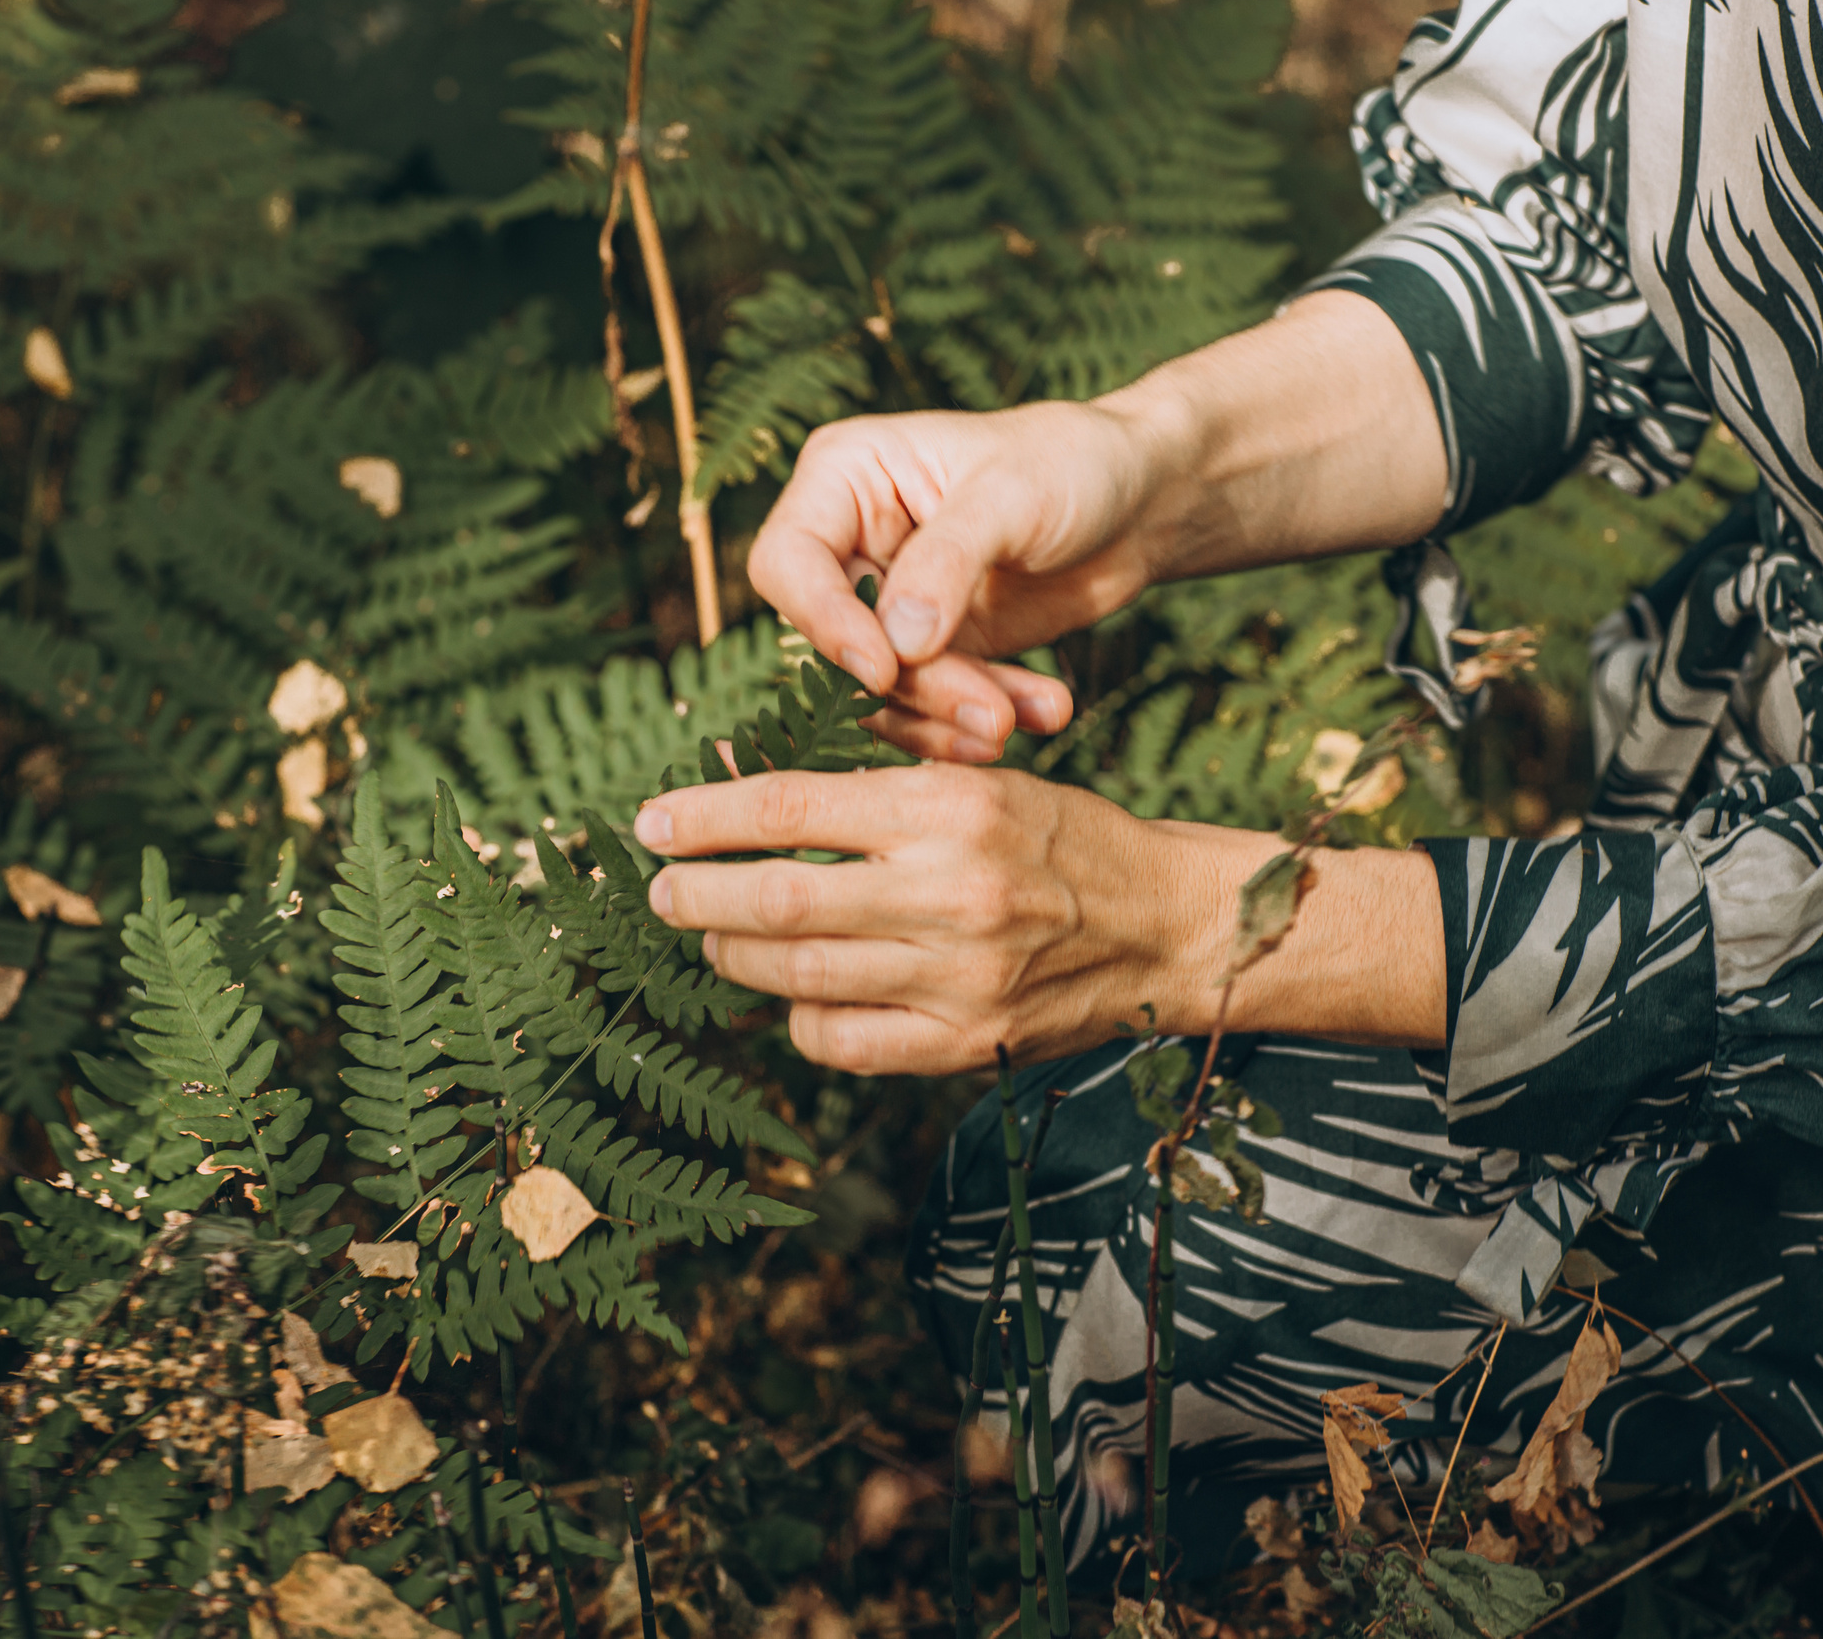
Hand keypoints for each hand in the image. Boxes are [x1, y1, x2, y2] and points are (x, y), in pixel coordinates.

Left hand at [635, 767, 1450, 1072]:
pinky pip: (839, 1039)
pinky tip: (793, 990)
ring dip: (733, 954)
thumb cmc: (1063, 840)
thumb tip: (742, 779)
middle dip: (698, 895)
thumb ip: (873, 786)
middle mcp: (951, 892)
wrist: (1168, 926)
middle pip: (778, 898)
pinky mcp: (962, 1041)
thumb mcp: (979, 779)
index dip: (707, 816)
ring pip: (797, 973)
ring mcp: (956, 977)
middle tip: (662, 891)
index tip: (654, 824)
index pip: (794, 807)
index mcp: (951, 807)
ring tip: (711, 933)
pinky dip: (796, 1016)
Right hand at [747, 402, 1159, 762]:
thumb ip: (947, 562)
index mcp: (843, 477)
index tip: (883, 667)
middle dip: (913, 684)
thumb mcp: (1010, 495)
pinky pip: (928, 705)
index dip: (824, 620)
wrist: (1143, 498)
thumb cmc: (1072, 461)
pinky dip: (975, 720)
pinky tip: (1040, 712)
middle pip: (838, 639)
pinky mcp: (933, 650)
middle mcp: (849, 542)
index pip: (787, 562)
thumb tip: (895, 642)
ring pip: (881, 687)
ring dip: (948, 714)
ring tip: (1020, 719)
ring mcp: (889, 603)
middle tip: (990, 714)